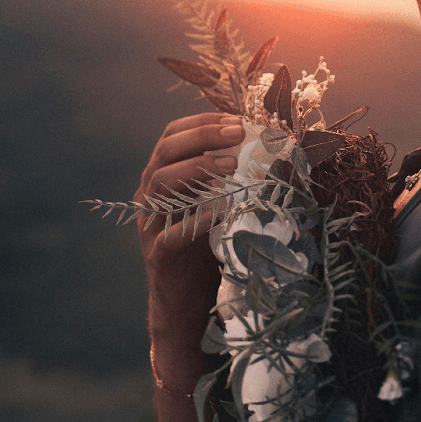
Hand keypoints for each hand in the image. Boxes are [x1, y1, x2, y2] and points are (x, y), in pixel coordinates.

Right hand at [137, 113, 244, 345]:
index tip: (237, 119)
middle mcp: (150, 196)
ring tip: (231, 165)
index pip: (172, 135)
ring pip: (160, 185)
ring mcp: (150, 225)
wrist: (189, 302)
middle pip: (165, 152)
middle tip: (238, 134)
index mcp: (162, 177)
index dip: (203, 122)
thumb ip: (229, 177)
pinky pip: (170, 235)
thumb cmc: (209, 246)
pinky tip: (218, 210)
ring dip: (197, 169)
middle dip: (203, 136)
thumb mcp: (218, 203)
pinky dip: (194, 220)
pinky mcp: (158, 256)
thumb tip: (270, 145)